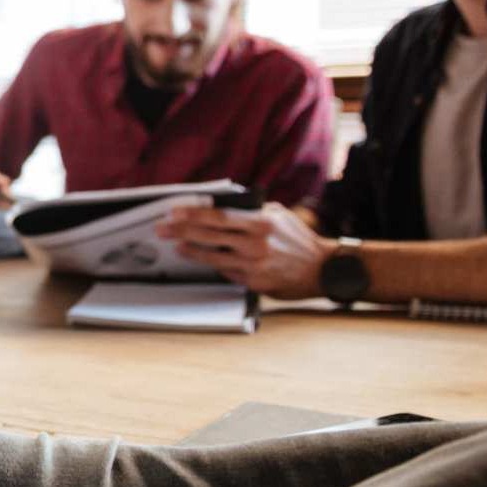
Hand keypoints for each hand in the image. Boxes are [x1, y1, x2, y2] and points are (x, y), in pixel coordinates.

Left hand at [156, 201, 335, 299]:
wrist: (324, 269)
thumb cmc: (299, 239)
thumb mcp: (279, 216)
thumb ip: (253, 211)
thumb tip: (223, 205)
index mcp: (261, 222)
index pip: (219, 216)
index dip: (193, 215)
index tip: (174, 212)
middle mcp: (255, 243)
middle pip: (209, 236)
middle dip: (181, 231)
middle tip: (162, 228)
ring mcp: (253, 264)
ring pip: (212, 256)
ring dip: (190, 250)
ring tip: (175, 245)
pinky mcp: (253, 281)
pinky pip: (226, 270)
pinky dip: (211, 263)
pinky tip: (198, 258)